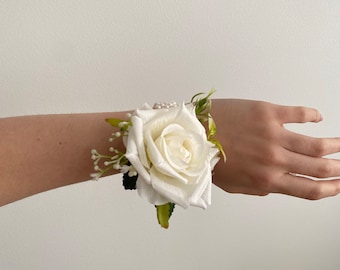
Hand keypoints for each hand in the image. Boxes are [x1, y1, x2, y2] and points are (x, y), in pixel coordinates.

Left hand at [211, 99, 339, 199]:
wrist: (192, 135)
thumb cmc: (209, 159)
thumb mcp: (234, 185)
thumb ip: (261, 187)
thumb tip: (280, 182)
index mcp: (266, 180)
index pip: (309, 189)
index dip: (330, 189)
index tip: (338, 184)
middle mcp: (274, 159)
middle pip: (319, 167)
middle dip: (338, 168)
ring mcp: (273, 135)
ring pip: (317, 144)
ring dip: (334, 145)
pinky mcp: (267, 113)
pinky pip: (299, 113)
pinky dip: (313, 115)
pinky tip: (317, 117)